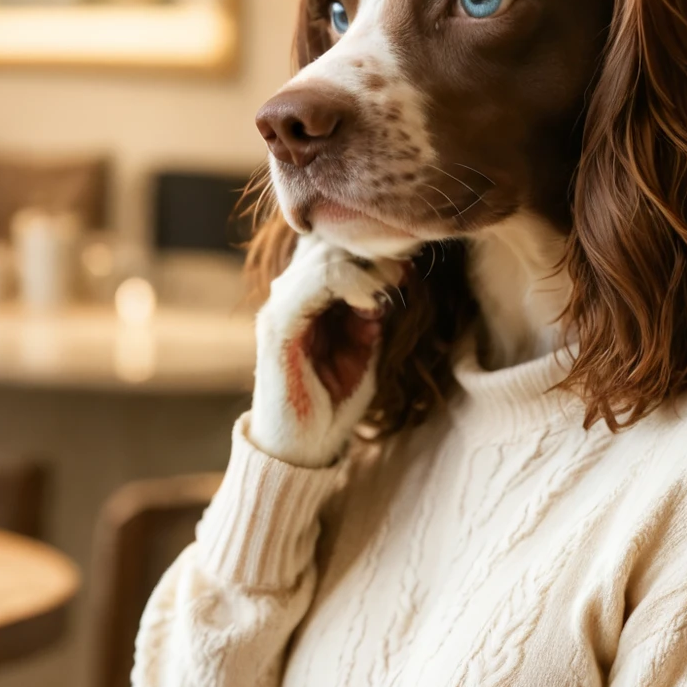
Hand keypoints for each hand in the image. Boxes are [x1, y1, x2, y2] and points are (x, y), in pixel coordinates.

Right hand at [250, 234, 404, 466]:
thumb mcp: (365, 346)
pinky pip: (311, 283)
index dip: (371, 242)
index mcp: (307, 295)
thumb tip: (393, 272)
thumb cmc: (334, 400)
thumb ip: (372, 310)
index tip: (408, 259)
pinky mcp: (278, 327)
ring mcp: (280, 307)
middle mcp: (288, 293)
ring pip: (322, 253)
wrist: (304, 447)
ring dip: (365, 263)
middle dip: (372, 247)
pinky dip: (347, 283)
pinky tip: (371, 303)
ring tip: (392, 284)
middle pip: (329, 239)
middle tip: (405, 266)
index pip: (334, 242)